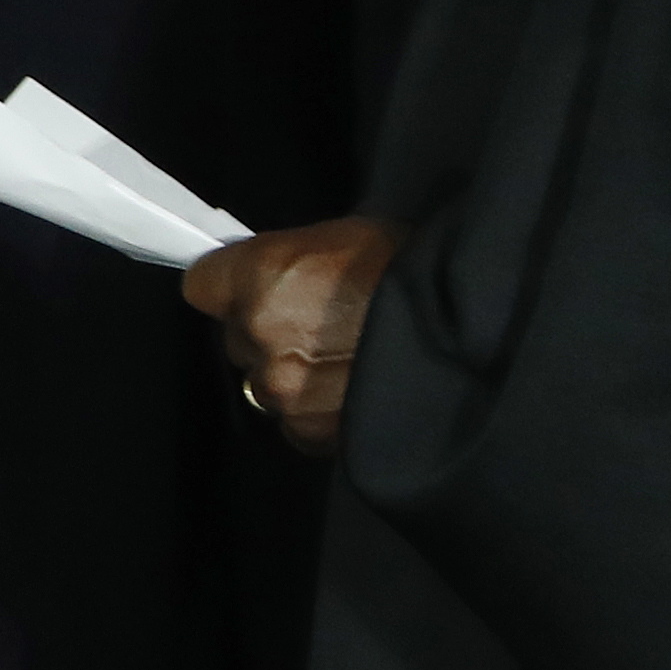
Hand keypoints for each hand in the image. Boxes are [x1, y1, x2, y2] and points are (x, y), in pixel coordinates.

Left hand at [182, 216, 401, 453]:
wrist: (470, 339)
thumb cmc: (415, 275)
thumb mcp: (347, 238)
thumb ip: (290, 261)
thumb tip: (268, 275)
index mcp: (262, 276)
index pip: (200, 284)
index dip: (227, 286)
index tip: (248, 288)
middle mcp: (259, 333)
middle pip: (234, 336)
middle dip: (266, 332)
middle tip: (318, 324)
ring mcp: (281, 388)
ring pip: (263, 383)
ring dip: (291, 375)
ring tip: (345, 361)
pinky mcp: (307, 431)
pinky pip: (293, 422)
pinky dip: (314, 411)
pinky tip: (353, 390)